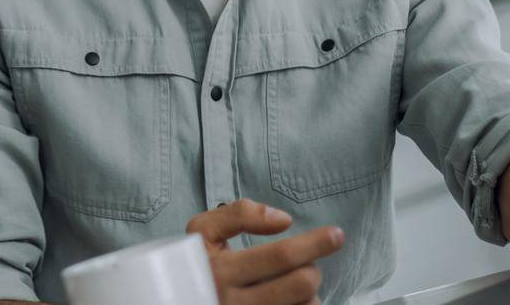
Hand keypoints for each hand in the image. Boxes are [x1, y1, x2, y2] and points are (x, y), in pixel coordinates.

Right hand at [186, 199, 343, 304]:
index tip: (336, 235)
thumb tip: (283, 220)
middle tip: (305, 264)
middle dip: (312, 268)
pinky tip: (289, 301)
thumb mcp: (202, 230)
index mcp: (221, 270)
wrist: (174, 301)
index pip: (279, 256)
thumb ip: (239, 213)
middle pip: (300, 285)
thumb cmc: (196, 262)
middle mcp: (233, 303)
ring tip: (291, 286)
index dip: (314, 243)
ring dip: (309, 294)